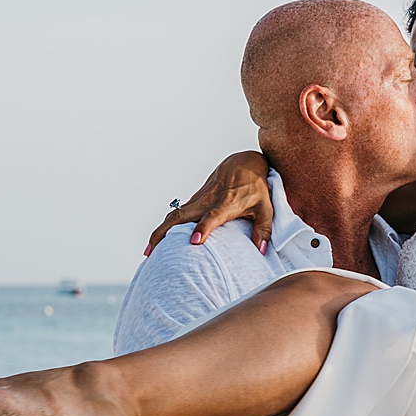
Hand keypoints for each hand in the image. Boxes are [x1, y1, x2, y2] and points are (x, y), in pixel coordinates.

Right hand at [146, 151, 274, 255]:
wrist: (244, 163)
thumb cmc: (256, 187)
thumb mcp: (266, 207)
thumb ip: (264, 229)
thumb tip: (263, 250)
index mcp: (227, 204)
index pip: (213, 216)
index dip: (204, 227)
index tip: (195, 241)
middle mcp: (209, 200)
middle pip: (182, 216)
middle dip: (165, 233)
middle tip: (153, 252)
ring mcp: (200, 199)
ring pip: (175, 214)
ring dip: (161, 230)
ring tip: (149, 250)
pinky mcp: (196, 198)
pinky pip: (178, 212)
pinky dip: (167, 224)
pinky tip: (160, 238)